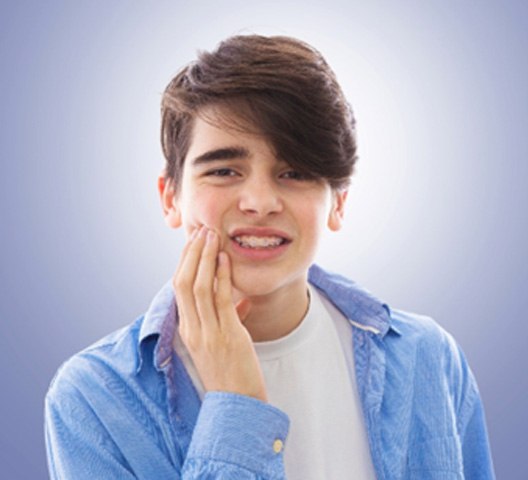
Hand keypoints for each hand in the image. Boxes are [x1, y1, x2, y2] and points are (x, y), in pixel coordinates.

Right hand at [173, 226, 267, 402]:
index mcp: (187, 331)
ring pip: (198, 287)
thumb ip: (227, 319)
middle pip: (183, 283)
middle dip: (191, 254)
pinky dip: (220, 276)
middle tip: (201, 231)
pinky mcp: (227, 336)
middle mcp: (193, 330)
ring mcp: (208, 333)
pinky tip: (224, 259)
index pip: (179, 289)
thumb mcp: (221, 344)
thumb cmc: (231, 374)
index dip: (184, 262)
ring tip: (211, 236)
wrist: (239, 405)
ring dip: (204, 258)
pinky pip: (219, 300)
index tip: (192, 242)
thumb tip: (239, 301)